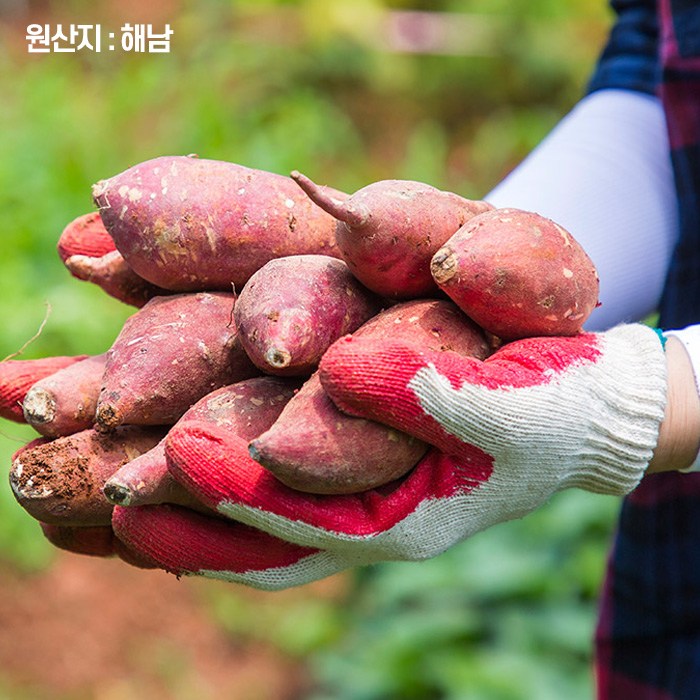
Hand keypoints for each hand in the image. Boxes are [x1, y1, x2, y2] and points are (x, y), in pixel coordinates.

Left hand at [111, 323, 669, 588]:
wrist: (567, 411)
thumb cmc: (555, 412)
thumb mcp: (518, 405)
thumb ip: (442, 397)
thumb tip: (343, 374)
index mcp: (399, 520)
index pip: (299, 521)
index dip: (236, 493)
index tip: (172, 453)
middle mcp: (355, 513)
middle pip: (247, 526)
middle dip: (173, 506)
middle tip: (95, 481)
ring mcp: (341, 486)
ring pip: (243, 502)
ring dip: (172, 484)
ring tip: (92, 465)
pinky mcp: (337, 450)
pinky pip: (263, 466)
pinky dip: (212, 457)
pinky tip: (164, 427)